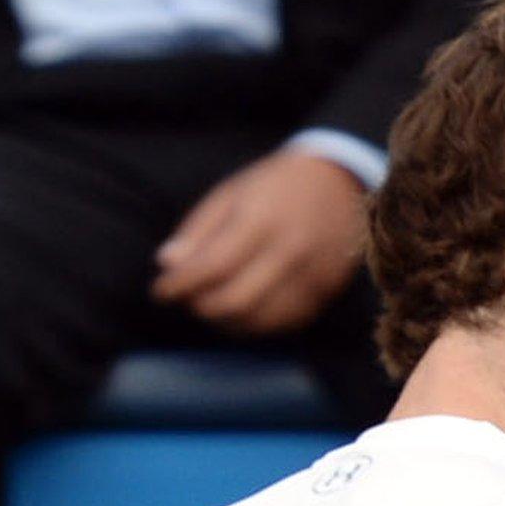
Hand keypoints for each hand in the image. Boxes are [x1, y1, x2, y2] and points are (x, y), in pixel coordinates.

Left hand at [151, 150, 367, 334]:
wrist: (343, 182)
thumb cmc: (277, 186)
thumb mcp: (232, 193)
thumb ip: (198, 230)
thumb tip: (167, 265)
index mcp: (262, 218)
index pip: (212, 267)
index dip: (180, 285)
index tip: (161, 291)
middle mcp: (291, 250)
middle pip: (234, 301)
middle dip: (200, 306)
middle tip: (186, 298)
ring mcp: (313, 275)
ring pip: (259, 320)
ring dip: (225, 320)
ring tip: (211, 302)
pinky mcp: (326, 291)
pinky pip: (283, 322)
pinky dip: (255, 323)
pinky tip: (243, 309)